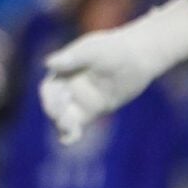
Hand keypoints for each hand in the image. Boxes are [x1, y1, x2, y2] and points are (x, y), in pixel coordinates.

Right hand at [39, 0, 187, 144]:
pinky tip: (71, 140)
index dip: (49, 100)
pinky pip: (77, 125)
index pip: (49, 90)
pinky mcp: (93, 111)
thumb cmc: (115, 48)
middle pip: (54, 107)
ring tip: (72, 131)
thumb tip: (49, 62)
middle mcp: (68, 86)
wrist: (139, 56)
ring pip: (63, 118)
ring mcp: (80, 99)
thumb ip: (73, 57)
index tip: (57, 108)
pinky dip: (71, 134)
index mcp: (63, 71)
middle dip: (56, 115)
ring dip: (62, 127)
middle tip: (64, 121)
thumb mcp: (94, 50)